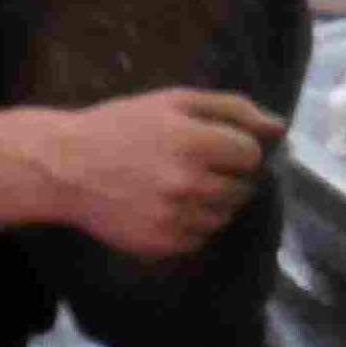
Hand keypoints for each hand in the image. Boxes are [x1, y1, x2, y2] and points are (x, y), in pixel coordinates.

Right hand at [50, 88, 282, 258]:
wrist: (65, 167)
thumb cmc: (122, 126)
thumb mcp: (172, 102)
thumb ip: (231, 109)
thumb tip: (280, 126)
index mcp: (193, 142)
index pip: (252, 155)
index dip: (238, 149)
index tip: (216, 145)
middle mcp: (190, 184)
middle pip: (244, 188)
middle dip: (228, 176)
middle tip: (194, 165)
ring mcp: (179, 218)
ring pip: (226, 215)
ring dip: (213, 201)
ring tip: (178, 185)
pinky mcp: (168, 244)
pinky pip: (203, 236)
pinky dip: (193, 223)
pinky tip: (165, 205)